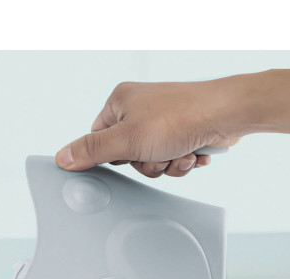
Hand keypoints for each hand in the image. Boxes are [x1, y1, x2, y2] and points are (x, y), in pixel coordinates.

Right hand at [56, 79, 240, 176]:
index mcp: (120, 102)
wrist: (227, 114)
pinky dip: (181, 161)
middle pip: (127, 157)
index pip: (98, 140)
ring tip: (180, 150)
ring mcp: (161, 120)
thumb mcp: (127, 140)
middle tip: (159, 153)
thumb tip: (62, 158)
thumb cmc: (180, 117)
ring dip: (167, 164)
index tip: (128, 155)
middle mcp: (140, 108)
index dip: (114, 156)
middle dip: (147, 163)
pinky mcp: (181, 131)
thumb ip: (91, 151)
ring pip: (150, 162)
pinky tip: (192, 150)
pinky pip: (170, 159)